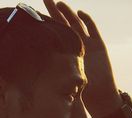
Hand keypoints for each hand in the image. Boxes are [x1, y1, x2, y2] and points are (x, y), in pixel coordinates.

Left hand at [43, 0, 122, 117]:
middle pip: (64, 23)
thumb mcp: (63, 82)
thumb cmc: (83, 92)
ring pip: (77, 24)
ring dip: (68, 14)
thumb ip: (52, 78)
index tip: (37, 15)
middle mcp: (77, 45)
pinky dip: (87, 20)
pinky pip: (93, 29)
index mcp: (67, 52)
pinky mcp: (100, 45)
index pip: (56, 34)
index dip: (48, 23)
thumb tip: (30, 78)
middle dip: (55, 11)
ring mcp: (88, 44)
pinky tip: (80, 13)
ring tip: (59, 3)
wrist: (101, 95)